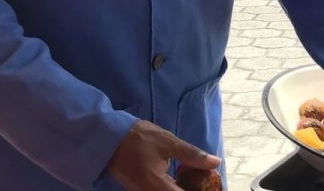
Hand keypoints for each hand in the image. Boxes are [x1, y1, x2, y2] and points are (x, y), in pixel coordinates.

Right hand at [106, 120, 220, 190]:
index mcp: (157, 186)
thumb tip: (215, 162)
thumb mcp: (169, 143)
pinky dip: (175, 186)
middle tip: (207, 180)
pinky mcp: (140, 189)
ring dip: (184, 187)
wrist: (108, 138)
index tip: (213, 186)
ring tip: (198, 178)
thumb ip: (192, 155)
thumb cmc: (138, 138)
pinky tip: (183, 178)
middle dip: (194, 189)